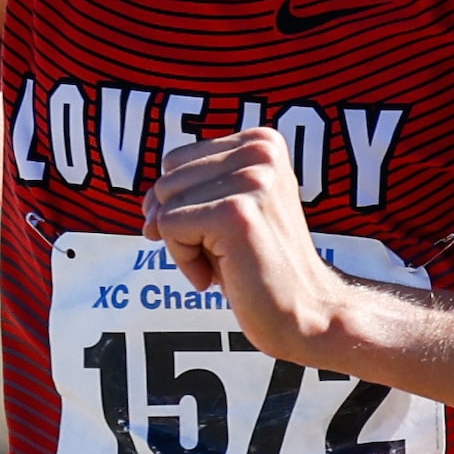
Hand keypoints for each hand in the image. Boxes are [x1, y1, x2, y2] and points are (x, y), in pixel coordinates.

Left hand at [141, 129, 349, 365]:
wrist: (306, 312)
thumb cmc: (259, 266)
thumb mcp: (226, 211)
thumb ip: (189, 189)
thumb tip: (147, 204)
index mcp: (261, 141)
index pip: (176, 160)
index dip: (182, 205)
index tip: (219, 234)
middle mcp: (261, 151)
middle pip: (167, 180)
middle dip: (180, 225)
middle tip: (225, 253)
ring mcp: (252, 180)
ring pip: (165, 205)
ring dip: (183, 246)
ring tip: (227, 262)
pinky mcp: (236, 213)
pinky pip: (169, 228)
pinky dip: (184, 262)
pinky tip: (221, 277)